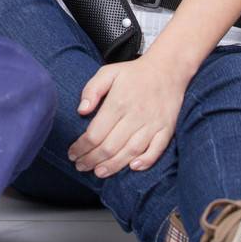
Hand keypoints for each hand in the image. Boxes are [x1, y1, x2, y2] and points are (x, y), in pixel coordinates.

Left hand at [67, 48, 188, 177]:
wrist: (168, 69)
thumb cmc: (133, 73)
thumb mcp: (108, 72)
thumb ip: (92, 90)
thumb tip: (81, 110)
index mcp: (118, 102)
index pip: (95, 133)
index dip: (82, 147)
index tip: (72, 153)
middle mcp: (135, 115)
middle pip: (110, 146)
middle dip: (92, 160)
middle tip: (81, 166)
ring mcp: (153, 124)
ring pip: (131, 151)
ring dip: (114, 165)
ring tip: (99, 172)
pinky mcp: (167, 129)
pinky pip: (157, 149)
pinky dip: (146, 161)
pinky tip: (133, 168)